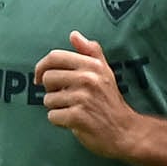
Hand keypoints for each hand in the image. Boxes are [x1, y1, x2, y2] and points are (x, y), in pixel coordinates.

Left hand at [36, 33, 140, 160]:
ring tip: (74, 109)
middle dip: (51, 90)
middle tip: (65, 97)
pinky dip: (59, 121)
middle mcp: (88, 79)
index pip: (55, 57)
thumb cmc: (110, 101)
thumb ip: (90, 52)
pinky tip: (74, 121)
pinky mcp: (77, 116)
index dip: (42, 67)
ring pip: (48, 99)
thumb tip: (74, 34)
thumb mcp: (105, 72)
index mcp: (93, 66)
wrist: (125, 131)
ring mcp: (82, 98)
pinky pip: (52, 116)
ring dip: (57, 107)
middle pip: (48, 78)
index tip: (41, 78)